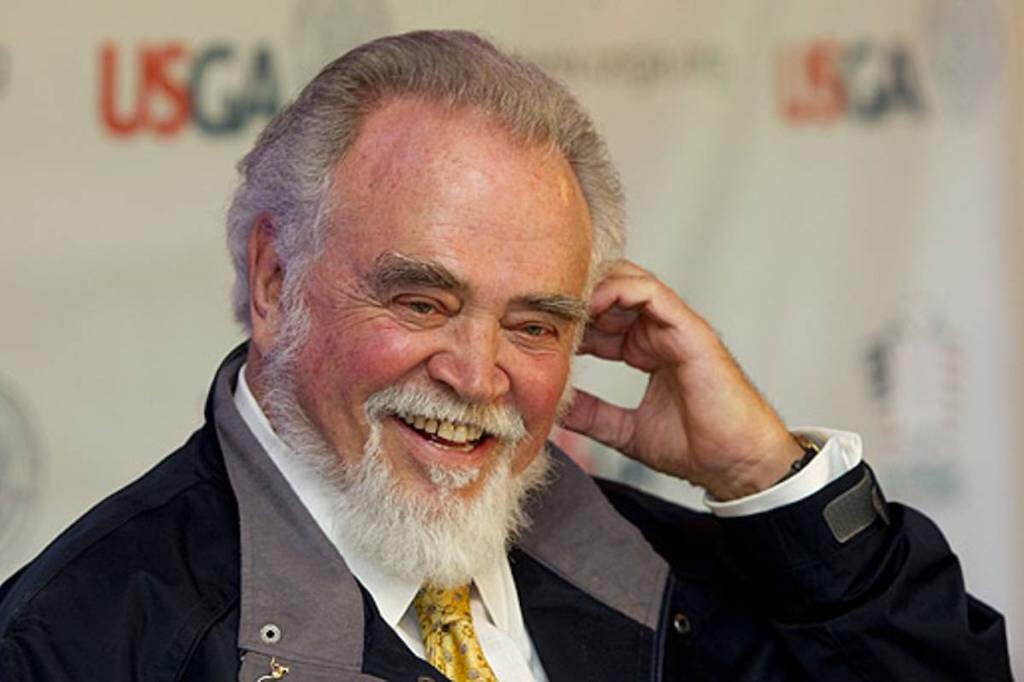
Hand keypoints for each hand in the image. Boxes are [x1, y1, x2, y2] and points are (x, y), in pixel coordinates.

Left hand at [561, 261, 803, 500]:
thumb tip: (556, 409)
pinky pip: (650, 292)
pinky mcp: (689, 329)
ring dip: (592, 287)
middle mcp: (659, 333)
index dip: (571, 321)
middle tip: (542, 313)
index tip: (539, 333)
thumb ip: (592, 415)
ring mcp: (675, 327)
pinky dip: (617, 290)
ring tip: (562, 306)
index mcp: (647, 350)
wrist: (735, 464)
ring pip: (628, 281)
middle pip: (610, 291)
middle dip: (576, 298)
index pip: (602, 318)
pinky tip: (589, 306)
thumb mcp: (625, 430)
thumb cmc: (696, 448)